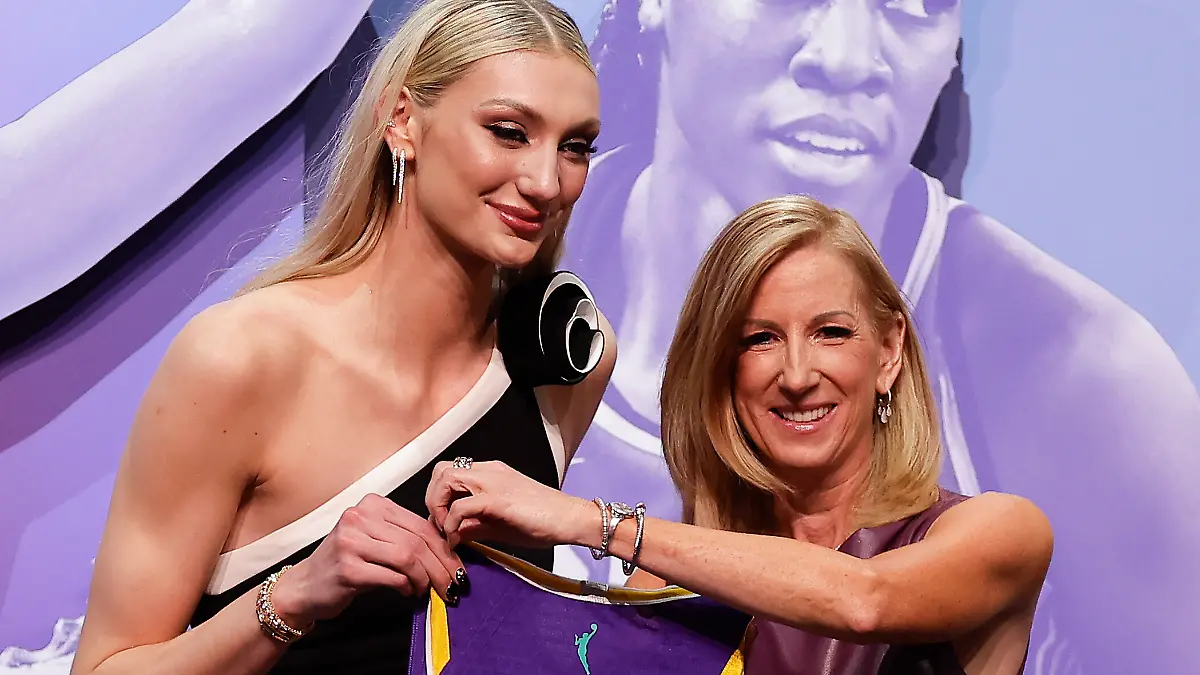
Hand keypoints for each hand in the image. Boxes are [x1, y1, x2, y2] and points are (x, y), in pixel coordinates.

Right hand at [271, 493, 464, 626]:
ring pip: (408, 557)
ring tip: (428, 590)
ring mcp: (351, 541)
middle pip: (416, 540)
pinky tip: (408, 592)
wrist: (306, 586)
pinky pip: (392, 576)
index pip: (420, 524)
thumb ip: (404, 537)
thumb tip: (448, 551)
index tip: (457, 567)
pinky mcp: (348, 567)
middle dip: (441, 565)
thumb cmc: (345, 563)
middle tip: (453, 585)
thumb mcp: (375, 539)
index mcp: (373, 504)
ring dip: (425, 578)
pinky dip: (407, 586)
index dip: (444, 548)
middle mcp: (360, 517)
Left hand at [425, 460, 595, 548]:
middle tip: (439, 525)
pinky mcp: (498, 499)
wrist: (571, 519)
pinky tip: (457, 540)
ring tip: (447, 530)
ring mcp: (493, 482)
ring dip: (438, 507)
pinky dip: (451, 524)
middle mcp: (489, 471)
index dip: (439, 496)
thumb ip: (475, 525)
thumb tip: (453, 535)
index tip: (442, 522)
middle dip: (432, 499)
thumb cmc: (544, 520)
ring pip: (446, 479)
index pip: (450, 472)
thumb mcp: (501, 523)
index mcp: (491, 473)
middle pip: (441, 470)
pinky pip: (460, 507)